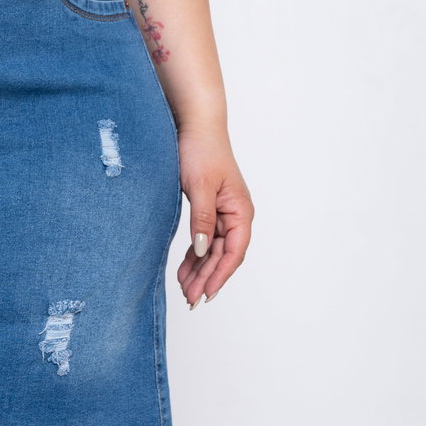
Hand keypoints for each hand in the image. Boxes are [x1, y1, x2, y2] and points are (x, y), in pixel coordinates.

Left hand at [175, 124, 253, 306]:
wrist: (195, 125)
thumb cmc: (201, 150)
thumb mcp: (200, 186)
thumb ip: (202, 219)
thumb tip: (204, 250)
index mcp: (241, 210)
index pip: (234, 252)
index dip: (220, 275)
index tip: (206, 294)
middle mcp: (235, 214)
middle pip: (224, 255)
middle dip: (207, 278)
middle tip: (190, 300)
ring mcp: (222, 213)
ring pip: (214, 250)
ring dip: (201, 270)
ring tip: (185, 290)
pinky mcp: (209, 209)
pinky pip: (205, 239)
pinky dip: (195, 256)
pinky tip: (185, 270)